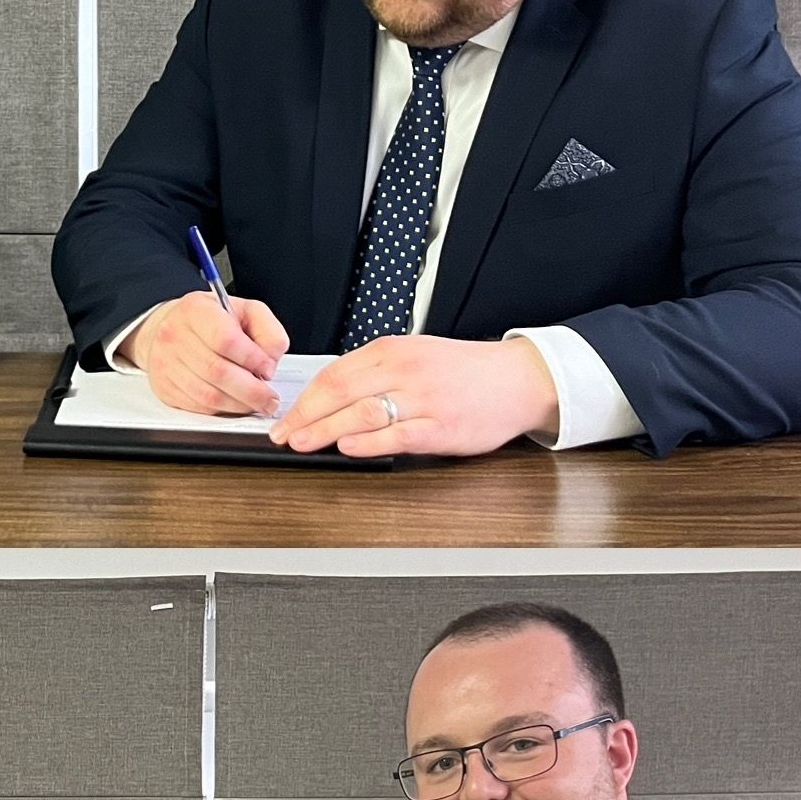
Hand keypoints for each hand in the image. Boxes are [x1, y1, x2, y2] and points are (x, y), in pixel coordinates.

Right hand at [129, 291, 290, 415]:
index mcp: (196, 310)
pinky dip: (222, 409)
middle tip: (269, 397)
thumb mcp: (246, 311)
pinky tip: (234, 403)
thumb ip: (267, 330)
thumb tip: (270, 360)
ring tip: (256, 403)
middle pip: (218, 372)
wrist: (173, 327)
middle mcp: (175, 336)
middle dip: (251, 390)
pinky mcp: (164, 387)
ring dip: (239, 404)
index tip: (268, 368)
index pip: (226, 339)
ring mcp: (166, 363)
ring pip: (208, 395)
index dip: (253, 359)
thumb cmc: (212, 320)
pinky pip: (198, 406)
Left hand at [269, 336, 560, 456]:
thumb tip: (331, 396)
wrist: (517, 380)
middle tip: (282, 434)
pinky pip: (394, 435)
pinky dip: (365, 442)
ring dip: (324, 430)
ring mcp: (422, 398)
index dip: (303, 399)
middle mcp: (404, 370)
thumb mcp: (416, 357)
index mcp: (393, 351)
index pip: (333, 373)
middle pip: (338, 392)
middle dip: (304, 416)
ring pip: (360, 413)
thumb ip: (376, 373)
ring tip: (302, 444)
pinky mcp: (439, 426)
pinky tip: (346, 449)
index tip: (285, 415)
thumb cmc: (465, 372)